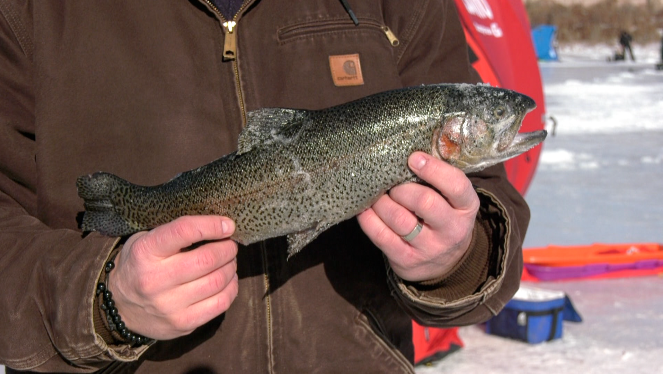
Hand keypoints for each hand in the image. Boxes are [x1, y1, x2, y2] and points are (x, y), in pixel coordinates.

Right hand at [107, 216, 238, 339]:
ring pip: (217, 281)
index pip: (184, 231)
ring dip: (231, 267)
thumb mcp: (145, 240)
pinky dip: (231, 288)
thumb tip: (219, 226)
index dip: (211, 225)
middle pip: (207, 259)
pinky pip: (220, 304)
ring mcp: (168, 305)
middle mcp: (154, 280)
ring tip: (229, 261)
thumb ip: (176, 232)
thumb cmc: (140, 265)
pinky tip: (228, 280)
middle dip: (227, 248)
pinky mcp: (182, 324)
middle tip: (230, 244)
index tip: (228, 225)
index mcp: (144, 252)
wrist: (119, 307)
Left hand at [357, 152, 478, 281]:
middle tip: (391, 183)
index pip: (456, 185)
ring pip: (399, 219)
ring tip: (376, 194)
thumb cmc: (442, 218)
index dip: (434, 169)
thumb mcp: (452, 201)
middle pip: (425, 202)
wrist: (443, 263)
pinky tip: (364, 208)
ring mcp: (429, 248)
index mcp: (466, 207)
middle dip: (401, 188)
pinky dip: (368, 219)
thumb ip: (437, 179)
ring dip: (382, 202)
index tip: (413, 158)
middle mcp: (452, 230)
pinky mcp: (406, 260)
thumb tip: (405, 153)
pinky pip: (381, 236)